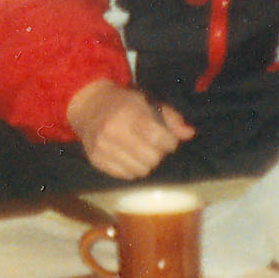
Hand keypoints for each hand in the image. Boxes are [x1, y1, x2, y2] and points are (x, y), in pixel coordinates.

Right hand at [66, 80, 193, 179]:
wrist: (89, 105)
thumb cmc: (124, 102)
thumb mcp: (148, 101)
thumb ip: (171, 118)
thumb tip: (190, 134)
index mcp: (130, 114)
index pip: (159, 139)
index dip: (170, 142)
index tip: (167, 139)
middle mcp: (114, 131)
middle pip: (152, 159)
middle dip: (158, 153)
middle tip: (154, 145)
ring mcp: (103, 148)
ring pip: (140, 171)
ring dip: (146, 163)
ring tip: (141, 150)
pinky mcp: (96, 160)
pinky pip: (125, 176)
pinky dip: (132, 169)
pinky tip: (129, 156)